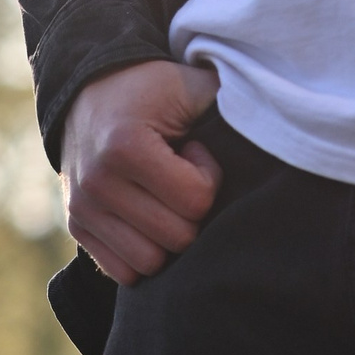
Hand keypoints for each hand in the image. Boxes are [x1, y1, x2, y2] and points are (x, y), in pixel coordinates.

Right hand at [61, 59, 220, 286]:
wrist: (88, 91)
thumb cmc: (151, 89)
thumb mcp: (190, 82)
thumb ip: (231, 98)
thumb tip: (279, 118)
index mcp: (126, 146)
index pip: (195, 201)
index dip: (208, 178)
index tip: (195, 153)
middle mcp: (97, 183)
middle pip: (177, 238)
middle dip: (191, 211)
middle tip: (180, 176)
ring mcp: (82, 209)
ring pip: (150, 264)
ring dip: (167, 237)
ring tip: (162, 195)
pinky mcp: (76, 226)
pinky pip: (123, 272)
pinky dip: (143, 252)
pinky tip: (145, 215)